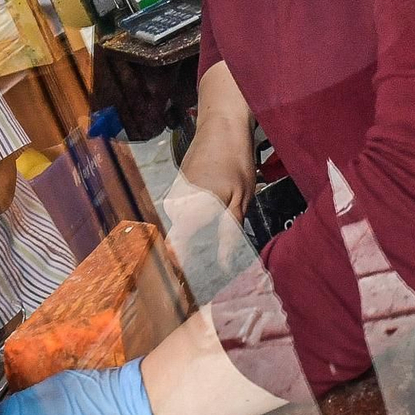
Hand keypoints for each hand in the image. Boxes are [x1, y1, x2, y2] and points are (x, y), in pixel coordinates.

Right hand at [163, 122, 254, 269]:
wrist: (221, 124)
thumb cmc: (234, 160)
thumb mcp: (240, 199)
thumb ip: (229, 233)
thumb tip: (224, 265)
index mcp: (188, 211)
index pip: (175, 249)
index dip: (180, 271)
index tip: (188, 290)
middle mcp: (174, 206)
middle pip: (181, 242)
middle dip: (195, 257)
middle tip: (213, 274)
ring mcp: (174, 196)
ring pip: (184, 228)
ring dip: (198, 239)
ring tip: (215, 252)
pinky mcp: (178, 189)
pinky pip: (186, 214)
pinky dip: (197, 222)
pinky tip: (212, 226)